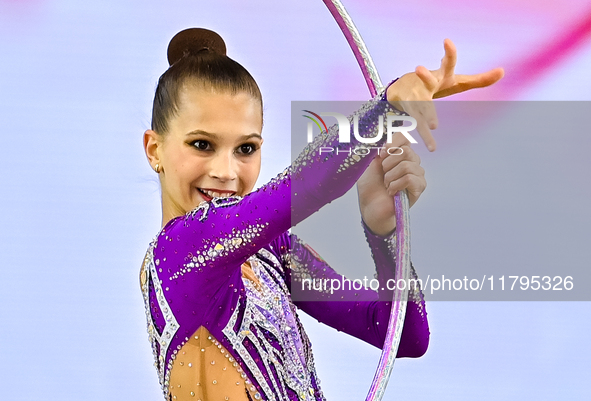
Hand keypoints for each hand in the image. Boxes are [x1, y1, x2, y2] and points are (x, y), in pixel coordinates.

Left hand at [357, 141, 425, 235]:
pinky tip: (392, 191)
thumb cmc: (370, 186)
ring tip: (386, 184)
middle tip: (383, 174)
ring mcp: (418, 174)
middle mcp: (412, 161)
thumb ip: (379, 149)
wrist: (371, 206)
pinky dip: (396, 185)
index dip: (392, 143)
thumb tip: (384, 138)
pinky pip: (409, 178)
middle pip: (406, 151)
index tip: (381, 154)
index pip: (404, 137)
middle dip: (388, 163)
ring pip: (406, 165)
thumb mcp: (371, 163)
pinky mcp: (420, 186)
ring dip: (390, 176)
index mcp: (400, 153)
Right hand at [386, 38, 503, 150]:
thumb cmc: (434, 86)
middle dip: (424, 76)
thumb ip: (479, 79)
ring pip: (419, 106)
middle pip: (427, 81)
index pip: (447, 63)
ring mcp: (413, 94)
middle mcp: (426, 82)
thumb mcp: (456, 82)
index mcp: (441, 75)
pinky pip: (411, 120)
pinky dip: (418, 132)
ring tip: (434, 126)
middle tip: (419, 68)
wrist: (402, 91)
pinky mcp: (403, 105)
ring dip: (425, 116)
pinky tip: (428, 144)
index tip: (447, 41)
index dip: (448, 53)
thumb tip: (503, 71)